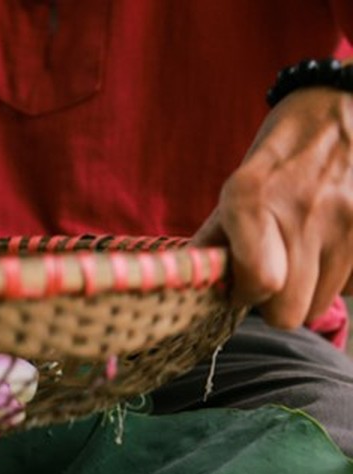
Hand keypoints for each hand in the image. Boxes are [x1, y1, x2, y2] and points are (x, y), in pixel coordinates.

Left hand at [193, 87, 352, 327]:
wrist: (349, 104)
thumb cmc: (287, 147)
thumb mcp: (240, 182)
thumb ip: (217, 234)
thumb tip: (195, 280)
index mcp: (253, 198)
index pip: (259, 284)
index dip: (245, 298)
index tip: (240, 288)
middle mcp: (304, 213)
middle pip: (290, 312)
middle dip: (275, 305)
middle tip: (272, 276)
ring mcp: (349, 224)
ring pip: (324, 304)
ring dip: (308, 290)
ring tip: (303, 253)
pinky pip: (352, 287)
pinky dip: (339, 277)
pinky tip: (331, 246)